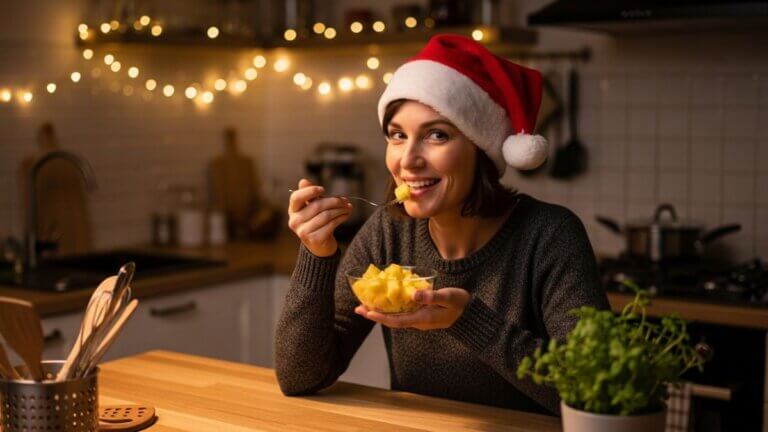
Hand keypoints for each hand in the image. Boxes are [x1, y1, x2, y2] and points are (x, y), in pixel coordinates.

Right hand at [288, 178, 352, 256]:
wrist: (319, 245)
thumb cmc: (316, 221)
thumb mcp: (311, 207)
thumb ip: (309, 195)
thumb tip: (303, 181)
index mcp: (292, 210)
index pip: (296, 197)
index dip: (310, 191)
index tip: (323, 189)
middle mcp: (295, 221)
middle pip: (317, 206)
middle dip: (334, 201)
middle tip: (345, 200)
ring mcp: (303, 232)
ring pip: (326, 215)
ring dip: (340, 210)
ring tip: (348, 207)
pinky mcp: (314, 239)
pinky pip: (331, 224)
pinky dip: (341, 218)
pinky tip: (345, 215)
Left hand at [355, 288, 469, 329]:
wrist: (468, 314)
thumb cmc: (459, 304)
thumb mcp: (447, 297)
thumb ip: (431, 296)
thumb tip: (413, 295)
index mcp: (422, 319)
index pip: (397, 320)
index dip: (381, 317)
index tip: (368, 312)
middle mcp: (417, 321)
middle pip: (391, 320)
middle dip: (374, 314)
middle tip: (358, 308)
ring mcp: (418, 319)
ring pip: (394, 317)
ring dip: (379, 312)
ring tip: (364, 306)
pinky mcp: (419, 314)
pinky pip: (400, 313)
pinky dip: (389, 308)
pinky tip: (383, 302)